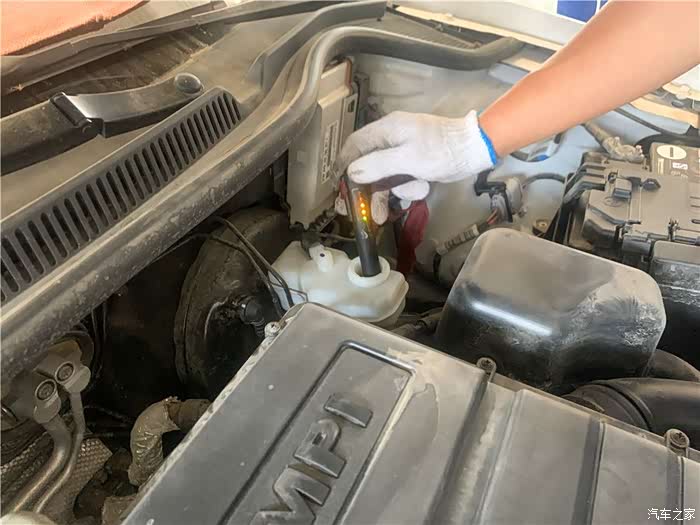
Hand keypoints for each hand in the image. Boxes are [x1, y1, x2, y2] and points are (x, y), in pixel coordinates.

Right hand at [334, 110, 495, 223]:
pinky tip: (418, 192)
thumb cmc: (442, 150)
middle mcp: (392, 138)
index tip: (338, 187)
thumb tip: (353, 172)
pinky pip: (402, 178)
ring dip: (389, 194)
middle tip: (357, 211)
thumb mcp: (408, 159)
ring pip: (385, 176)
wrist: (476, 149)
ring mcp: (404, 151)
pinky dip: (407, 189)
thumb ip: (378, 165)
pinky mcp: (416, 163)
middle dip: (365, 190)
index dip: (344, 165)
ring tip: (386, 214)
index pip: (354, 145)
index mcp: (387, 130)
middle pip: (368, 165)